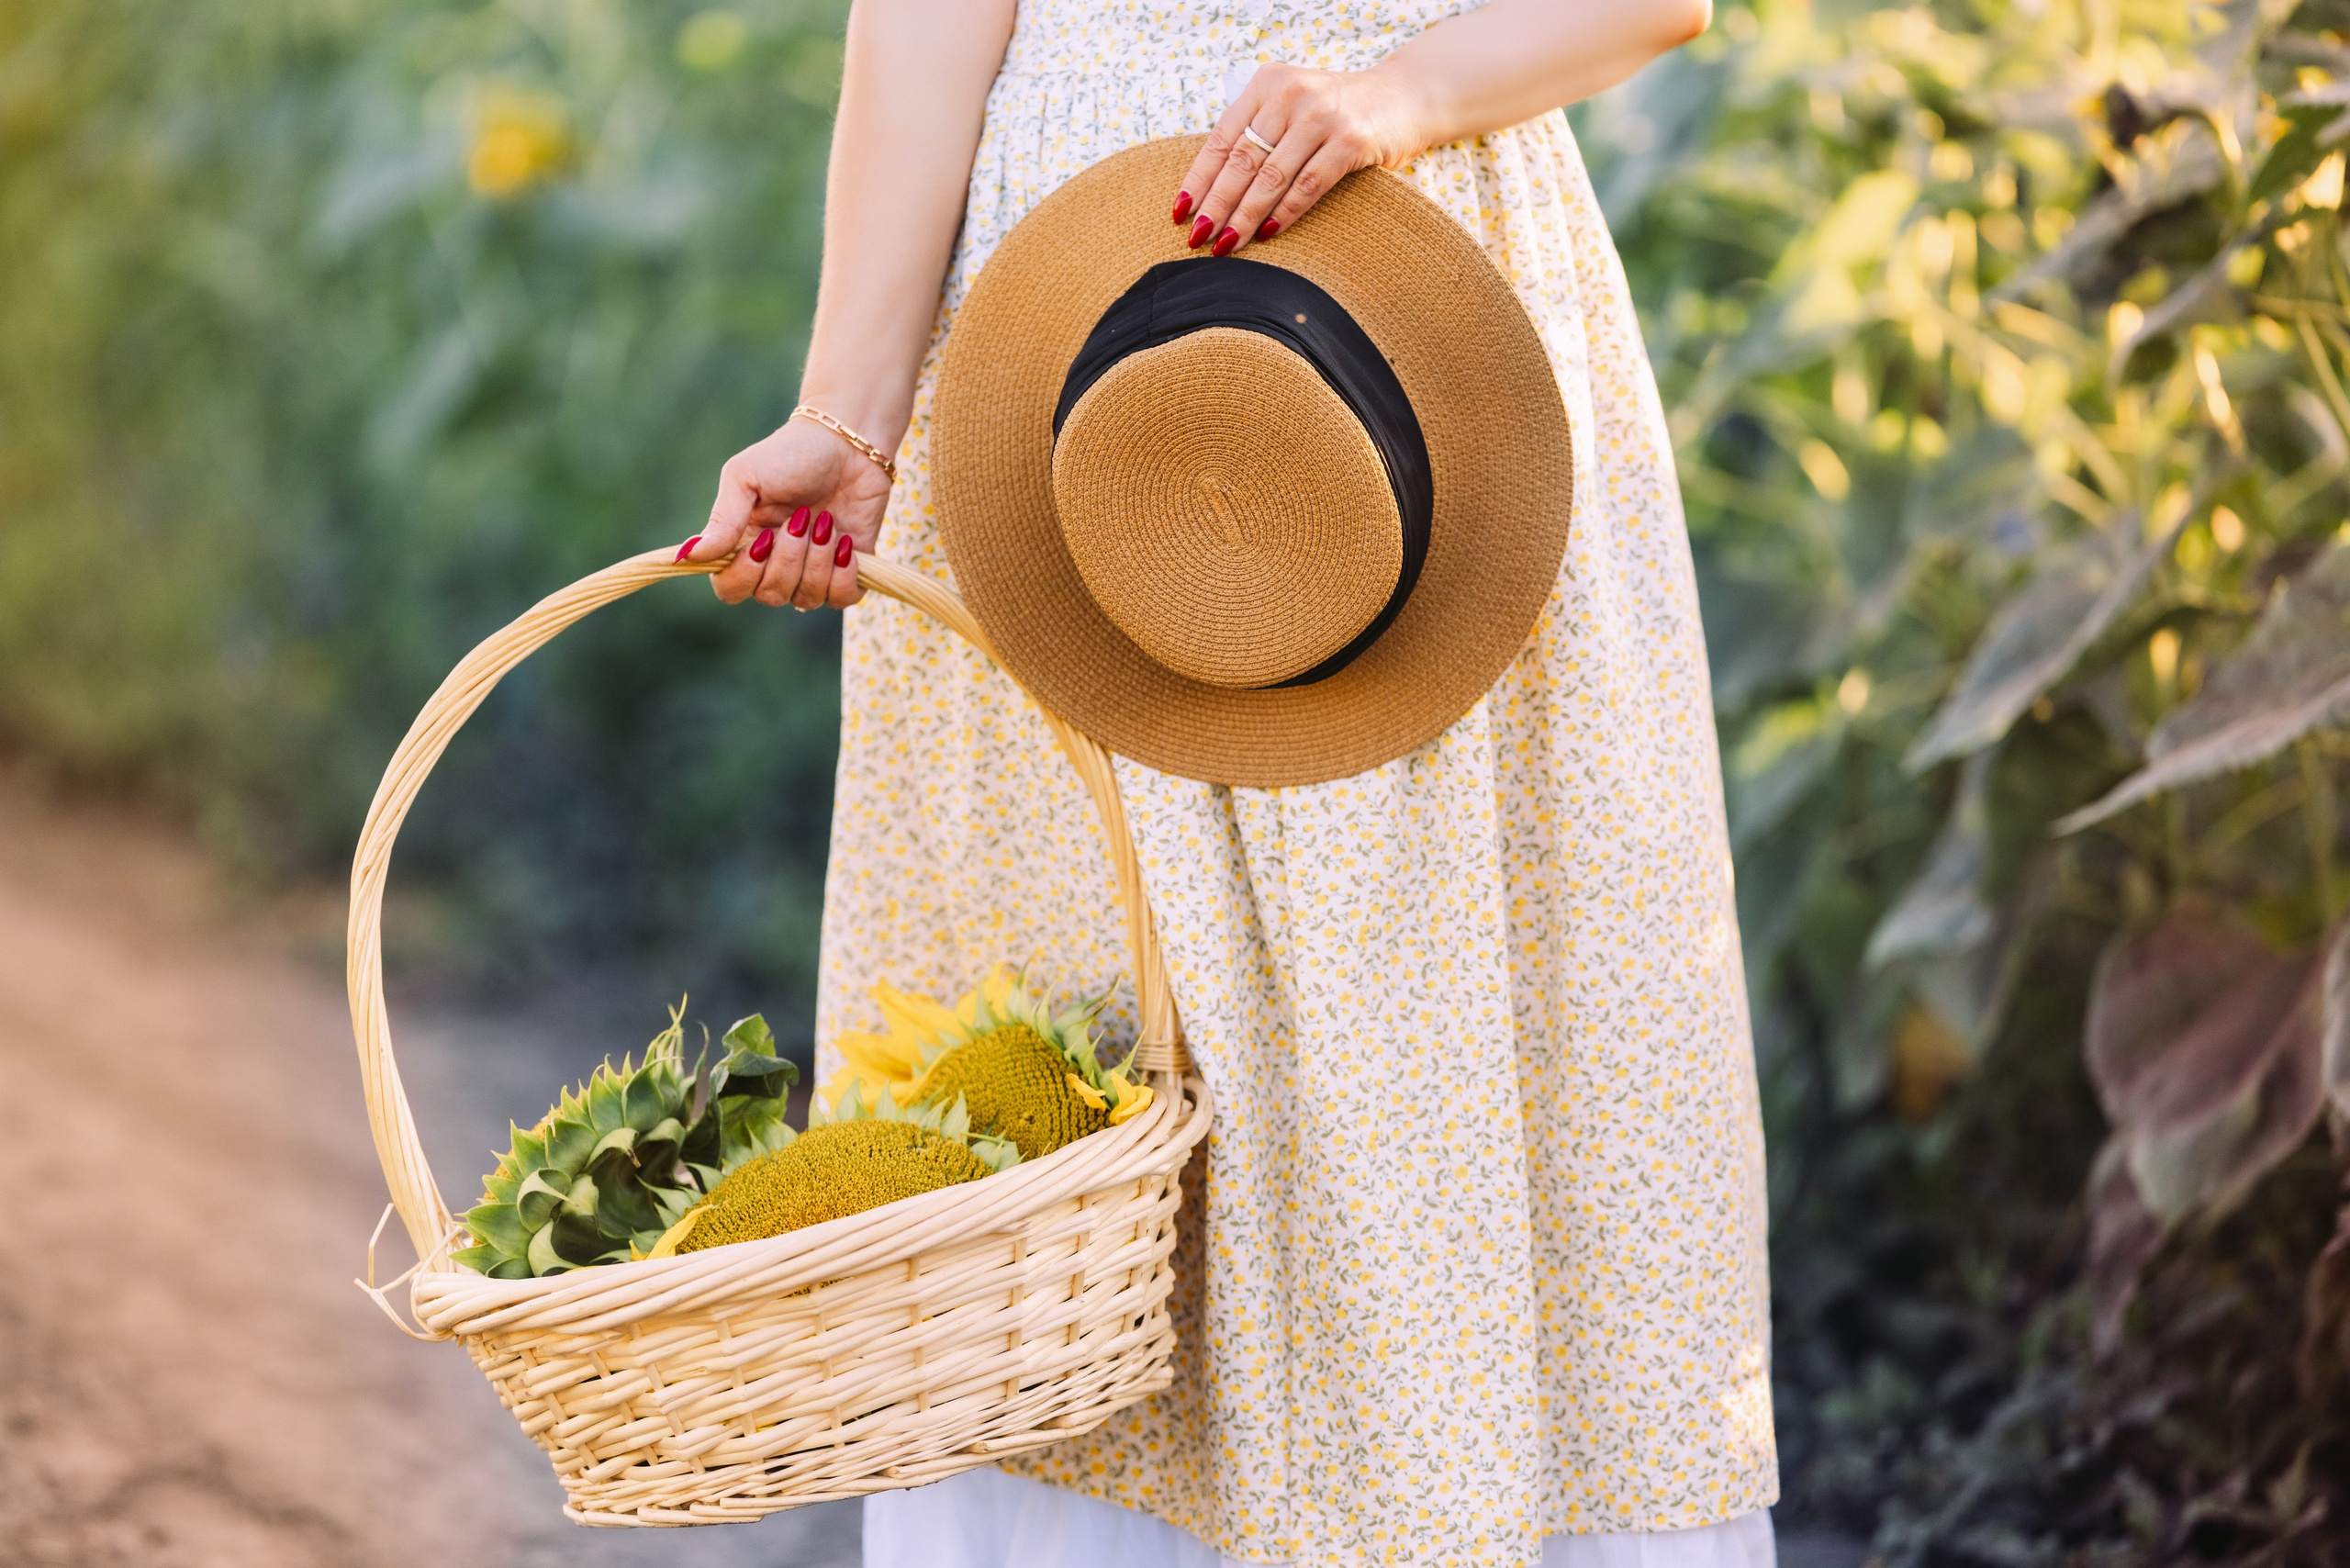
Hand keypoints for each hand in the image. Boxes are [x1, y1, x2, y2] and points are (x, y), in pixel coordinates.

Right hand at [679, 416, 892, 608]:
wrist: (849, 444)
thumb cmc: (791, 454)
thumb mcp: (746, 477)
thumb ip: (722, 518)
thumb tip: (688, 555)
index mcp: (744, 544)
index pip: (729, 588)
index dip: (744, 575)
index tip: (763, 539)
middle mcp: (775, 565)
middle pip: (769, 595)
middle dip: (787, 557)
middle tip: (801, 518)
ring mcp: (812, 571)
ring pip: (806, 599)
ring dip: (817, 560)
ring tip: (825, 522)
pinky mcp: (848, 572)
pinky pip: (841, 599)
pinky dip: (844, 574)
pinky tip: (846, 542)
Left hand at [1170, 63, 1429, 257]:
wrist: (1404, 97)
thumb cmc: (1337, 112)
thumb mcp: (1291, 107)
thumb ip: (1258, 133)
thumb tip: (1210, 190)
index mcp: (1266, 84)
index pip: (1221, 139)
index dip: (1198, 180)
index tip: (1179, 213)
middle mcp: (1290, 94)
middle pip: (1241, 160)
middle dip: (1215, 205)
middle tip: (1196, 239)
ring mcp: (1321, 116)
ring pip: (1271, 177)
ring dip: (1245, 217)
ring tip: (1225, 245)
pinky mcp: (1351, 140)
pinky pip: (1309, 185)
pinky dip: (1286, 212)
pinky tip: (1269, 234)